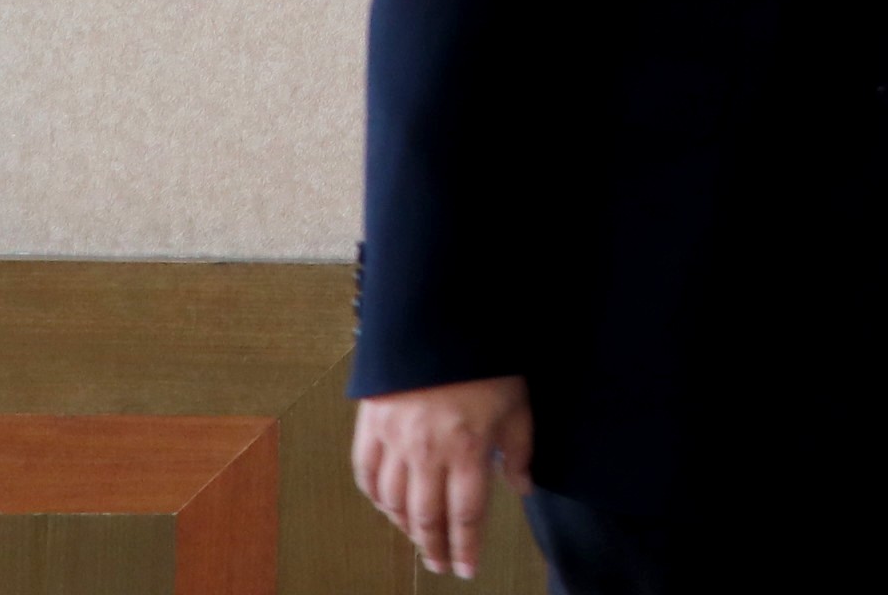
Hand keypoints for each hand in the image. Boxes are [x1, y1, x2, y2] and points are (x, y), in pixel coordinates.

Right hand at [352, 375, 531, 579]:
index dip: (466, 546)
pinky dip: (375, 496)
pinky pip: (366, 473)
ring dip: (405, 525)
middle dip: (434, 546)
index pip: (466, 514)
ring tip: (419, 536)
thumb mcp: (518, 404)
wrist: (441, 318)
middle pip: (426, 516)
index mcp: (467, 449)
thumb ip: (520, 450)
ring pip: (393, 501)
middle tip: (440, 563)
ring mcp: (394, 440)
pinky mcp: (371, 425)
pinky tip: (386, 504)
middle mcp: (427, 452)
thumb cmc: (486, 359)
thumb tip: (521, 487)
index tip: (467, 568)